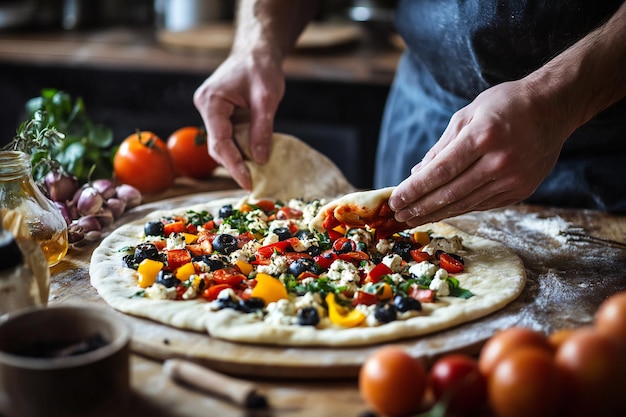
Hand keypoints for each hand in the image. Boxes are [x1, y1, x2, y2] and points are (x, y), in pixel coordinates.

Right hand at [193, 51, 284, 189]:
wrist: (256, 52)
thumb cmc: (261, 69)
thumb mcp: (267, 99)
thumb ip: (262, 129)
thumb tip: (260, 159)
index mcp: (212, 102)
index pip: (220, 141)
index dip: (234, 165)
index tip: (247, 182)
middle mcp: (205, 107)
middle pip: (217, 146)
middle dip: (234, 165)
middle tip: (252, 183)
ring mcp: (209, 111)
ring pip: (220, 144)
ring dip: (237, 158)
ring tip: (255, 174)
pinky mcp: (218, 115)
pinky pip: (226, 137)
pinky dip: (238, 148)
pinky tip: (252, 159)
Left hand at [388, 80, 570, 225]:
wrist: (555, 107)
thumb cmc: (506, 104)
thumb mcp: (468, 114)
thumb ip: (441, 147)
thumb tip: (416, 175)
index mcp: (483, 136)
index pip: (440, 171)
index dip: (414, 190)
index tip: (395, 200)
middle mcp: (500, 161)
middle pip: (450, 193)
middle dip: (420, 208)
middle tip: (399, 216)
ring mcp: (513, 179)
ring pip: (465, 204)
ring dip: (436, 213)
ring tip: (414, 219)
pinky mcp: (521, 191)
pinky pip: (482, 205)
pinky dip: (459, 209)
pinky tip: (441, 212)